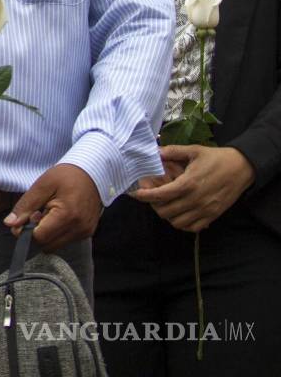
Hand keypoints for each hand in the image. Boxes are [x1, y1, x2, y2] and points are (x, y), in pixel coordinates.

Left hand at [5, 164, 101, 250]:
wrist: (94, 172)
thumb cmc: (67, 175)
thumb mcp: (42, 185)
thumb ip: (25, 206)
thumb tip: (10, 224)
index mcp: (68, 216)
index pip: (39, 237)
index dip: (27, 229)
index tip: (27, 215)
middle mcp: (79, 229)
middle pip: (47, 245)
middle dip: (36, 232)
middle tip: (38, 213)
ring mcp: (85, 232)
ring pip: (55, 245)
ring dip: (47, 234)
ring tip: (49, 212)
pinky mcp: (87, 233)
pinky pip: (65, 241)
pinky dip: (56, 233)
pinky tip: (58, 217)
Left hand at [131, 145, 254, 231]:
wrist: (243, 168)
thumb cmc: (217, 158)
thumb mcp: (194, 151)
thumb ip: (173, 151)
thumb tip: (156, 151)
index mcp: (188, 183)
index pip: (160, 195)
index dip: (144, 196)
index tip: (135, 193)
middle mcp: (195, 200)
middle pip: (165, 211)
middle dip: (154, 205)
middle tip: (151, 197)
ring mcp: (204, 210)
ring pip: (177, 222)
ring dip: (167, 215)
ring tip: (165, 205)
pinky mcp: (213, 216)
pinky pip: (192, 227)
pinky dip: (182, 223)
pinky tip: (179, 213)